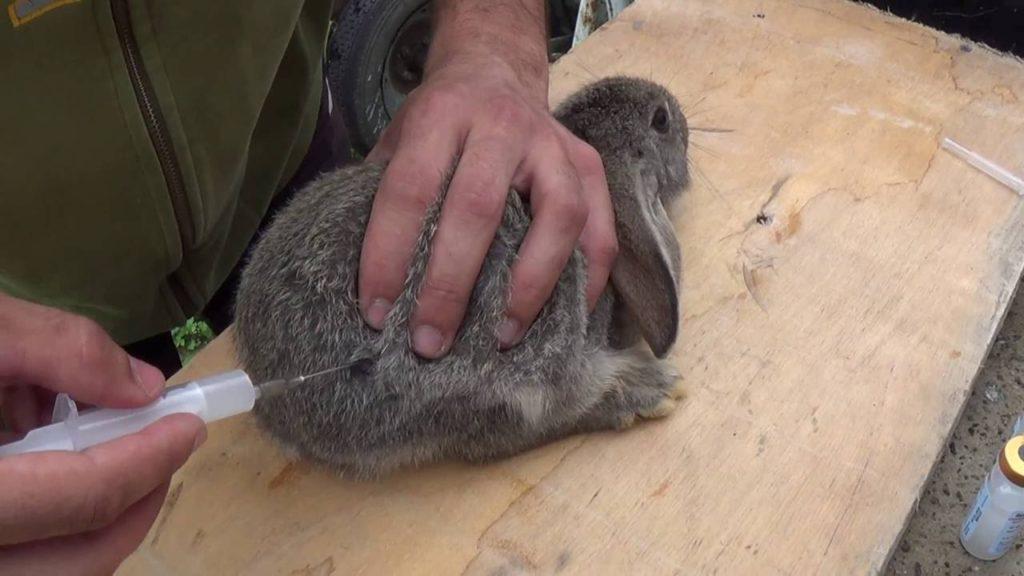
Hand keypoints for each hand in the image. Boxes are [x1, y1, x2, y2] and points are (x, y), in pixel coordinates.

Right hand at [0, 293, 205, 574]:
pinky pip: (24, 553)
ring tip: (79, 434)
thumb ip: (61, 352)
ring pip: (58, 565)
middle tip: (161, 443)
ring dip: (91, 506)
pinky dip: (49, 513)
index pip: (83, 499)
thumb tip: (145, 389)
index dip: (149, 459)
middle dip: (136, 497)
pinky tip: (34, 449)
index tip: (190, 425)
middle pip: (82, 556)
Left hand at [359, 0, 617, 358]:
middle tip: (430, 343)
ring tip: (502, 336)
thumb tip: (369, 285)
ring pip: (557, 218)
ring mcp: (555, 145)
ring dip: (529, 286)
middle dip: (450, 286)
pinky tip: (562, 318)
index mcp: (441, 115)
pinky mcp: (590, 167)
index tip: (377, 312)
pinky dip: (586, 280)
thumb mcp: (397, 139)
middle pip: (478, 209)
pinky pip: (600, 231)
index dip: (389, 255)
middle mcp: (502, 125)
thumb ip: (381, 194)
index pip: (410, 189)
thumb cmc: (439, 123)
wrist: (495, 72)